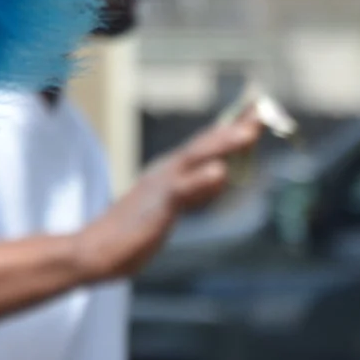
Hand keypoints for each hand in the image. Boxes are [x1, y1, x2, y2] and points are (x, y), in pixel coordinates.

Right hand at [73, 108, 263, 281]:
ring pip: (195, 158)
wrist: (94, 250)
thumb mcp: (171, 207)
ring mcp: (160, 186)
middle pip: (206, 144)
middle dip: (235, 127)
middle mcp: (166, 171)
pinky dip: (200, 180)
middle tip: (264, 108)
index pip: (207, 144)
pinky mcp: (156, 207)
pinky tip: (219, 172)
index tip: (258, 110)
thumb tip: (221, 174)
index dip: (232, 126)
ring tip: (248, 131)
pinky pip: (181, 191)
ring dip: (222, 143)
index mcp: (170, 171)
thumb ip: (195, 190)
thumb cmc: (132, 233)